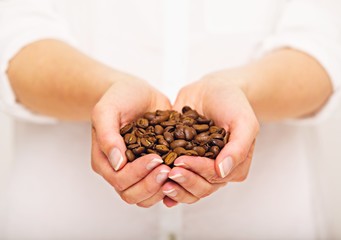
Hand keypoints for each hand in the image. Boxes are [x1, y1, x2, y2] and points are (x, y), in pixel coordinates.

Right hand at [91, 74, 171, 206]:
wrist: (136, 92)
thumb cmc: (119, 98)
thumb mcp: (107, 110)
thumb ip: (107, 135)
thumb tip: (117, 163)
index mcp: (105, 160)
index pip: (119, 179)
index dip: (138, 173)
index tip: (155, 158)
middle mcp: (119, 171)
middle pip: (132, 194)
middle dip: (151, 184)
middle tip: (168, 168)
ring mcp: (137, 172)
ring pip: (146, 197)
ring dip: (162, 188)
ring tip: (176, 170)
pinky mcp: (154, 169)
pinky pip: (161, 188)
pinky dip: (172, 185)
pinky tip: (182, 172)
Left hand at [163, 71, 258, 205]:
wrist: (213, 89)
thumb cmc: (232, 103)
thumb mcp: (243, 121)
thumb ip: (238, 147)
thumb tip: (222, 171)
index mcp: (234, 164)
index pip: (215, 177)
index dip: (198, 171)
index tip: (182, 161)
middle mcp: (216, 170)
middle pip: (202, 187)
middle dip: (185, 180)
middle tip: (170, 171)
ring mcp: (198, 167)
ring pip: (188, 189)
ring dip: (175, 188)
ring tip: (160, 181)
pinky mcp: (183, 160)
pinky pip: (176, 179)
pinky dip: (167, 185)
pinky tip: (157, 187)